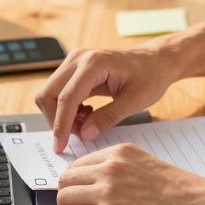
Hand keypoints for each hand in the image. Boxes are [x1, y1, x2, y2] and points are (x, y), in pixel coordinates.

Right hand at [34, 47, 177, 152]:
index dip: (61, 125)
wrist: (156, 61)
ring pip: (51, 94)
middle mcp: (79, 58)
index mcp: (94, 63)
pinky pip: (60, 92)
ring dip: (62, 115)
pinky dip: (68, 109)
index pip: (67, 97)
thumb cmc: (150, 76)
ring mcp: (75, 61)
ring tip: (87, 123)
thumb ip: (108, 118)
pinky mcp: (75, 68)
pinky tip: (87, 114)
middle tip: (79, 135)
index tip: (60, 146)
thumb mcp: (135, 101)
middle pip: (49, 93)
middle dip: (58, 120)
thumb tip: (84, 134)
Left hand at [55, 143, 204, 204]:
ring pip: (64, 199)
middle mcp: (110, 166)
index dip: (78, 184)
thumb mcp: (149, 167)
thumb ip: (125, 171)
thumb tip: (105, 185)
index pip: (78, 164)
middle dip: (70, 197)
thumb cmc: (185, 193)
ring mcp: (108, 189)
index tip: (84, 195)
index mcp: (121, 152)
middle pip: (65, 180)